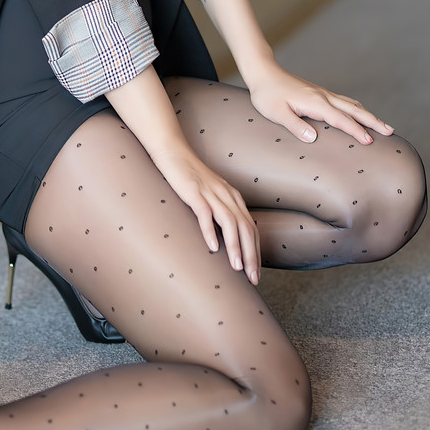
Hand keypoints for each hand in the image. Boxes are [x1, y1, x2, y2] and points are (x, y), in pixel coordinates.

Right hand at [150, 147, 260, 284]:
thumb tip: (222, 240)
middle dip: (251, 255)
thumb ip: (219, 213)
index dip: (255, 252)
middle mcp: (226, 195)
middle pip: (245, 228)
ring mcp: (211, 192)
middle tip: (253, 278)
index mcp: (233, 197)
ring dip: (235, 246)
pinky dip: (210, 230)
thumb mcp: (211, 195)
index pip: (251, 228)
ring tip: (236, 268)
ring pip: (230, 222)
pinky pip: (205, 212)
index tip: (256, 273)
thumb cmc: (190, 177)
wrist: (173, 151)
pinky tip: (212, 247)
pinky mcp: (194, 191)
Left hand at [245, 60, 392, 146]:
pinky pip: (344, 102)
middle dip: (373, 121)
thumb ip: (295, 125)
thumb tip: (314, 138)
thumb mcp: (276, 113)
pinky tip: (360, 113)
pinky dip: (357, 109)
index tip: (370, 141)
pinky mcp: (319, 93)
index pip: (341, 119)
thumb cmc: (267, 95)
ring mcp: (322, 93)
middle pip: (354, 109)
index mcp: (315, 102)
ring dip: (368, 114)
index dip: (356, 131)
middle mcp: (323, 96)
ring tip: (383, 125)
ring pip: (351, 104)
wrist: (263, 73)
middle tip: (390, 132)